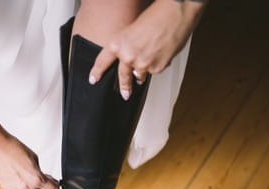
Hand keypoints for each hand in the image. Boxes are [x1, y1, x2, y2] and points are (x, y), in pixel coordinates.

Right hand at [0, 133, 59, 188]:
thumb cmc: (14, 148)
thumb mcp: (34, 158)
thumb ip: (40, 171)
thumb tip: (44, 178)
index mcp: (36, 179)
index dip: (55, 186)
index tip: (55, 183)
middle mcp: (27, 188)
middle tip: (48, 184)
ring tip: (36, 186)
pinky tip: (26, 187)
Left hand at [89, 0, 204, 99]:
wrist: (175, 14)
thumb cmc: (155, 16)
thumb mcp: (131, 31)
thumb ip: (126, 47)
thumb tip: (128, 61)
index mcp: (117, 44)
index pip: (102, 62)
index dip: (96, 72)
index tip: (93, 79)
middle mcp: (128, 56)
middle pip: (122, 77)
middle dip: (124, 87)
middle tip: (125, 94)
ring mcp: (142, 64)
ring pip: (140, 75)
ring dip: (143, 72)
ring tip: (151, 57)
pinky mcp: (156, 68)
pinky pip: (155, 71)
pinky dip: (158, 64)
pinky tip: (162, 52)